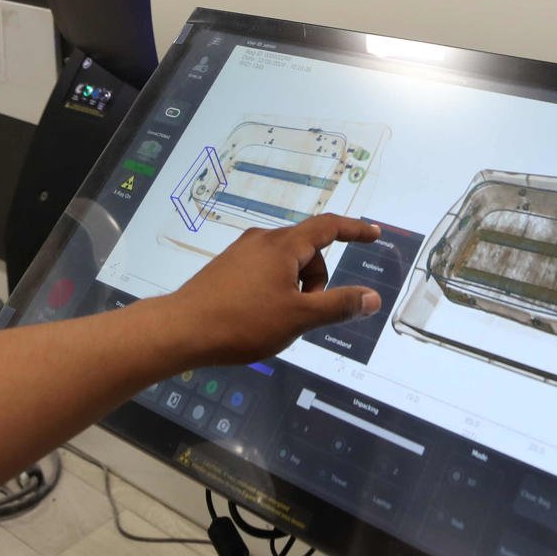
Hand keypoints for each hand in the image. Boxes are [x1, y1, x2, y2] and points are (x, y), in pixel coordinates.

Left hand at [146, 214, 383, 367]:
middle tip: (306, 315)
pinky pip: (265, 271)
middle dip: (318, 280)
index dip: (355, 230)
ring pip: (286, 263)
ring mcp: (242, 253)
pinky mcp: (227, 268)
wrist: (182, 330)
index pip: (329, 227)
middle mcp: (262, 240)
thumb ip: (338, 306)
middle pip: (307, 250)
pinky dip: (276, 289)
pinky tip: (260, 317)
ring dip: (296, 288)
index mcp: (283, 245)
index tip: (374, 234)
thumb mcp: (298, 318)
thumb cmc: (243, 323)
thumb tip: (373, 297)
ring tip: (279, 320)